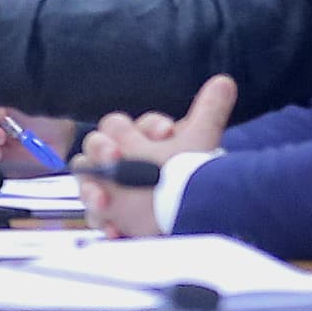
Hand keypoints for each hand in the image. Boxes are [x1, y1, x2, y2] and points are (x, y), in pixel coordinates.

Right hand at [76, 75, 234, 237]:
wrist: (194, 216)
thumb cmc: (191, 174)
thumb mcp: (200, 142)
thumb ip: (209, 110)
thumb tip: (225, 80)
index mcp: (138, 138)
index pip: (126, 123)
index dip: (143, 127)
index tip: (166, 134)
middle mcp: (119, 158)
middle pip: (96, 143)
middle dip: (103, 148)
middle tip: (116, 156)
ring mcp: (108, 185)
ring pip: (86, 177)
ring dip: (92, 187)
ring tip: (105, 201)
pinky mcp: (106, 213)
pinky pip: (93, 215)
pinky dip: (102, 222)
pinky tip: (114, 230)